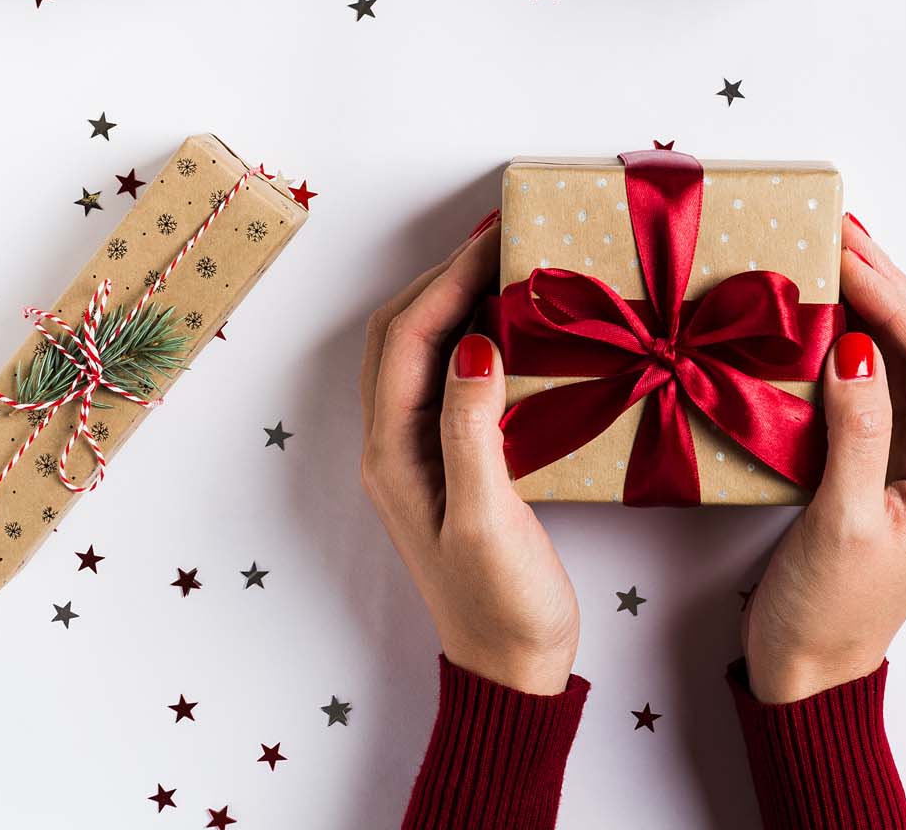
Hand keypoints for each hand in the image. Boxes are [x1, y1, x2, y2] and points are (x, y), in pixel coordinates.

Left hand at [359, 218, 580, 694]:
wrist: (511, 667)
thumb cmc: (501, 603)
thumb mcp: (485, 517)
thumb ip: (471, 430)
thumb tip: (472, 343)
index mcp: (393, 454)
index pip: (408, 339)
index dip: (446, 280)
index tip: (494, 237)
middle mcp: (395, 446)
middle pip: (403, 336)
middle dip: (444, 277)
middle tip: (500, 238)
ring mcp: (420, 455)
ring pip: (422, 355)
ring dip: (454, 303)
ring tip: (504, 267)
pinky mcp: (453, 465)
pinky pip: (449, 380)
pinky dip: (474, 339)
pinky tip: (512, 331)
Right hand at [741, 213, 905, 703]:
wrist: (806, 676)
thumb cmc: (829, 615)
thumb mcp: (843, 523)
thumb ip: (856, 432)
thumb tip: (858, 347)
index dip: (900, 303)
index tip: (851, 258)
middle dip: (891, 288)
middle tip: (845, 231)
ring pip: (900, 365)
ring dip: (871, 308)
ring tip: (837, 253)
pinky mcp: (870, 469)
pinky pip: (869, 390)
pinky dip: (847, 345)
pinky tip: (822, 318)